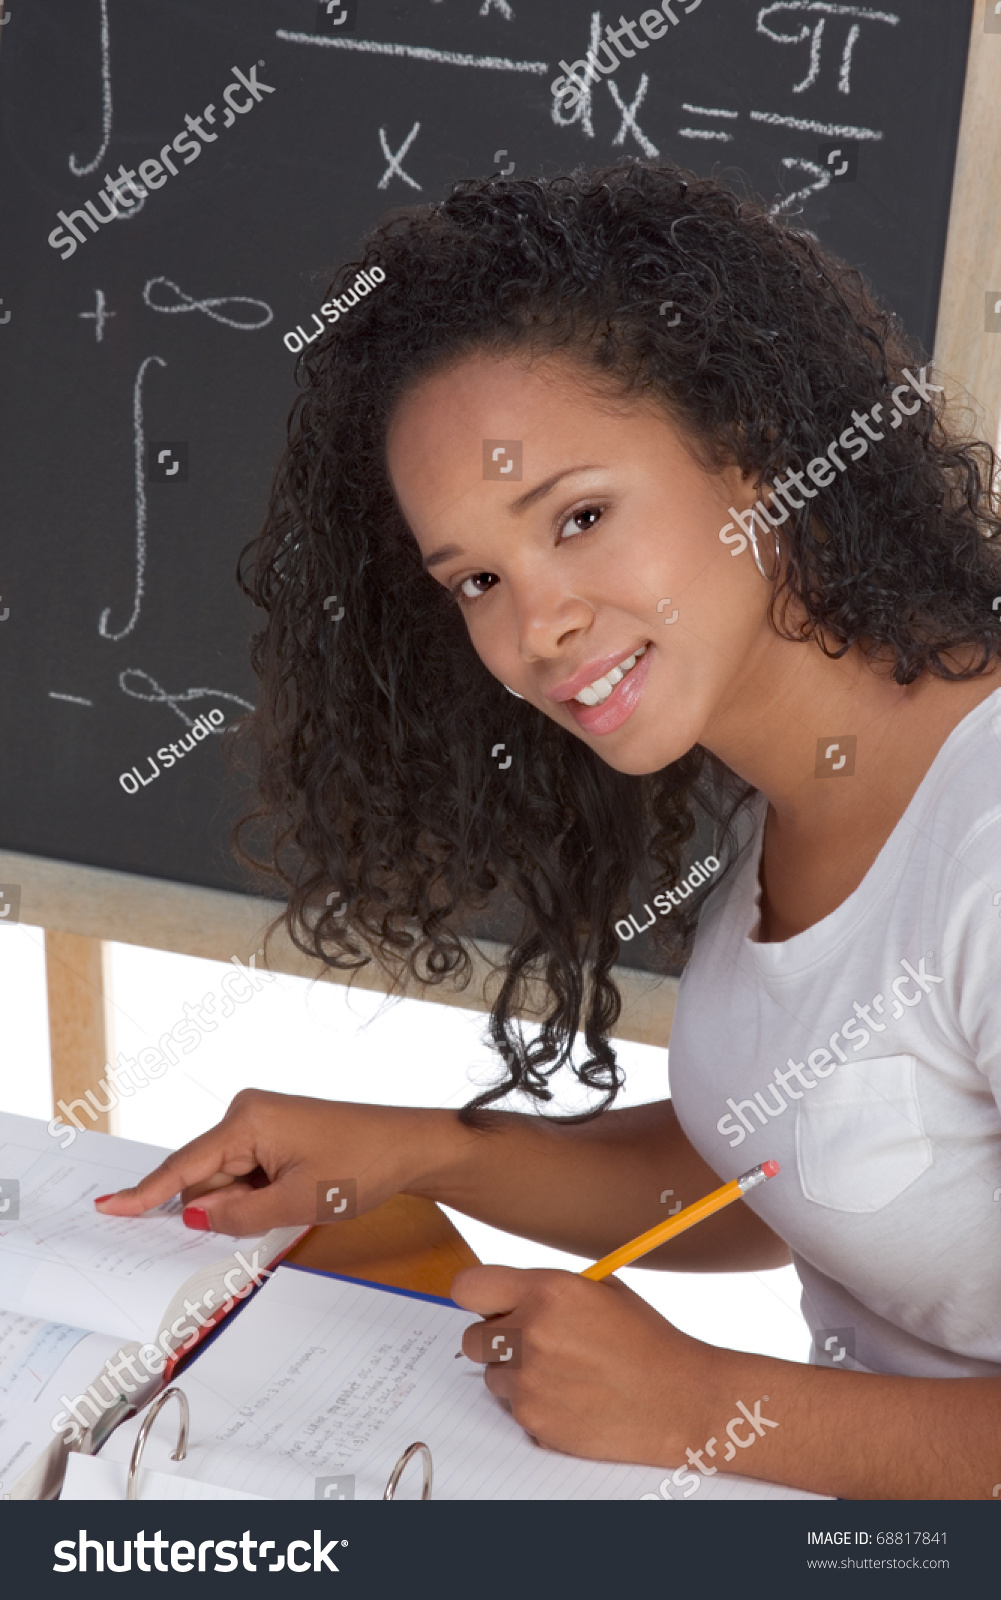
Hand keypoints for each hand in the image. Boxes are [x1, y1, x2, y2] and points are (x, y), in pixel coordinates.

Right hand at [93, 1089, 435, 1235]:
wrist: (408, 1146)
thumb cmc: (361, 1165)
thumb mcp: (296, 1202)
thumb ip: (238, 1214)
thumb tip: (193, 1215)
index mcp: (246, 1121)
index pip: (184, 1166)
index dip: (146, 1194)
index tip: (108, 1207)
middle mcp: (247, 1113)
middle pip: (207, 1178)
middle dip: (227, 1207)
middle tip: (280, 1209)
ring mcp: (261, 1121)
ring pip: (228, 1180)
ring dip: (249, 1202)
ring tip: (301, 1196)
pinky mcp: (275, 1132)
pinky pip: (248, 1173)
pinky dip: (260, 1193)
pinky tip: (296, 1192)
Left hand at [453, 1265, 715, 1466]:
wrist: (680, 1399)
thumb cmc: (646, 1341)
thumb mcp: (600, 1290)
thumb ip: (547, 1288)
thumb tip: (508, 1294)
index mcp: (547, 1292)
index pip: (469, 1287)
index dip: (477, 1296)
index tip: (488, 1303)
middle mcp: (530, 1335)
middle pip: (472, 1337)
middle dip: (495, 1338)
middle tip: (529, 1341)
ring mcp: (529, 1383)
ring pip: (493, 1375)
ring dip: (515, 1373)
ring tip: (562, 1372)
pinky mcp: (534, 1421)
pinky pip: (513, 1408)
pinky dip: (534, 1404)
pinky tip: (571, 1397)